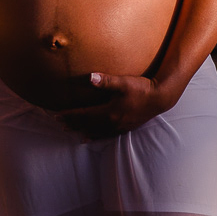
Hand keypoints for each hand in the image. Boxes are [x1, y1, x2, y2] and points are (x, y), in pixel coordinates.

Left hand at [59, 73, 173, 136]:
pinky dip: (95, 137)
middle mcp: (112, 122)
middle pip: (87, 124)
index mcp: (109, 112)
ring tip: (71, 132)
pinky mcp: (125, 128)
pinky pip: (106, 135)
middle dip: (72, 124)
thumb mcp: (123, 82)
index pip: (84, 115)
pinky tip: (89, 137)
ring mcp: (119, 127)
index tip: (56, 115)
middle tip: (58, 124)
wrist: (160, 98)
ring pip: (95, 131)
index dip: (70, 115)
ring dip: (81, 131)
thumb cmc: (141, 88)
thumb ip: (105, 81)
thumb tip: (89, 78)